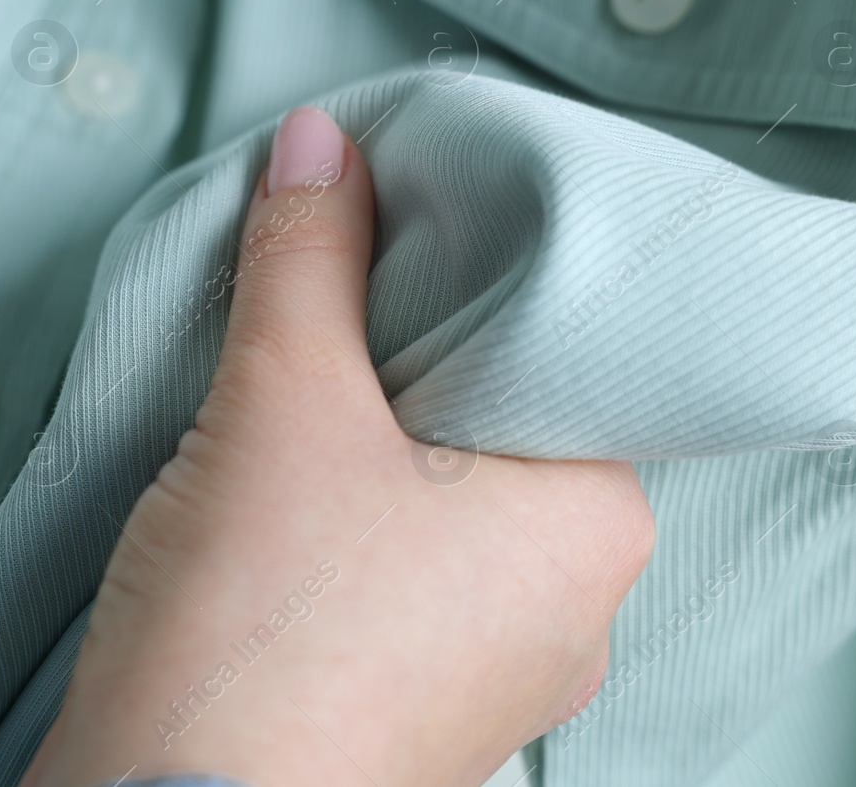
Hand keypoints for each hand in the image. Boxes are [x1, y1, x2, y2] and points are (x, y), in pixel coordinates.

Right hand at [23, 107, 654, 786]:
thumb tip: (320, 148)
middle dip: (395, 356)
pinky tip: (270, 508)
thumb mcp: (281, 402)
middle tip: (310, 312)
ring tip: (273, 414)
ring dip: (357, 442)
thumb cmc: (259, 641)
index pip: (555, 345)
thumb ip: (308, 257)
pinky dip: (341, 524)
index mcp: (597, 521)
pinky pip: (398, 574)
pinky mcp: (418, 707)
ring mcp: (498, 670)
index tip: (382, 230)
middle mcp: (574, 604)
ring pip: (437, 498)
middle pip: (492, 417)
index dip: (460, 272)